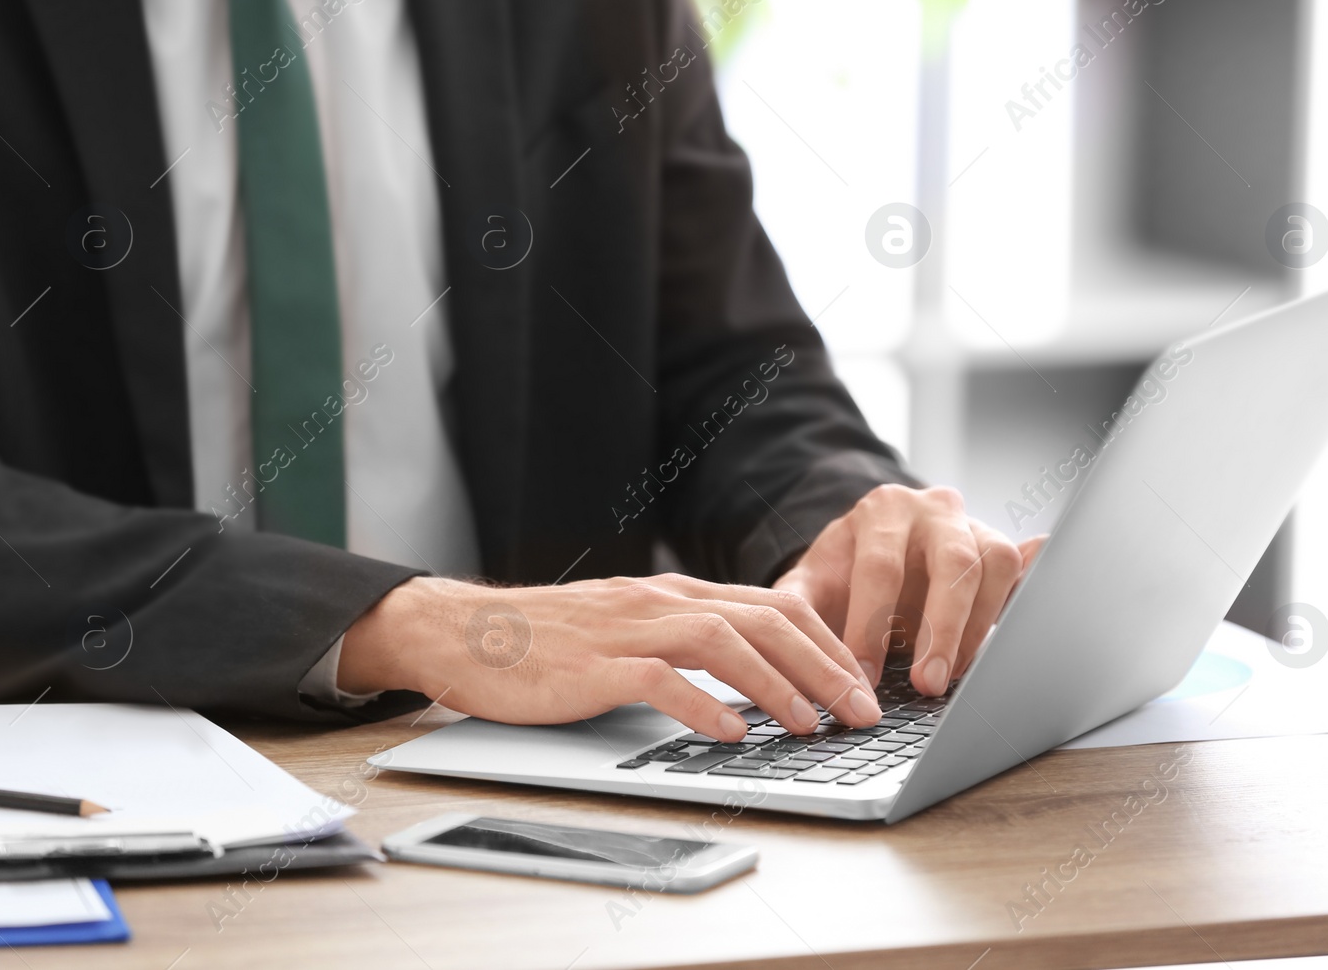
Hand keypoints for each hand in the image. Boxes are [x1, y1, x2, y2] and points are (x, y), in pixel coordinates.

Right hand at [336, 573, 884, 741]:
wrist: (465, 631)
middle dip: (824, 664)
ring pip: (724, 642)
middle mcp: (661, 602)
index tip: (861, 680)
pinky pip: (660, 680)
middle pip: (764, 620)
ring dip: (777, 684)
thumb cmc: (549, 638)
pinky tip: (731, 733)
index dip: (827, 641)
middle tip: (862, 709)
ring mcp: (628, 630)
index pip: (773, 605)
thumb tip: (752, 672)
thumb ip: (686, 638)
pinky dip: (702, 706)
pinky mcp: (595, 665)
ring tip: (811, 723)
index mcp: (676, 593)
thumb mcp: (631, 625)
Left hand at [771, 484, 1045, 696]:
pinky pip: (1025, 566)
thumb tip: (785, 646)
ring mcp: (974, 526)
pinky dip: (1033, 586)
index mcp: (882, 510)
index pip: (881, 567)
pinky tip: (1034, 618)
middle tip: (927, 685)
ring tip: (955, 677)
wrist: (875, 546)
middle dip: (941, 630)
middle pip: (952, 563)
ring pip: (994, 566)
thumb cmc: (843, 572)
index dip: (872, 625)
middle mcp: (934, 510)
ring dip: (979, 627)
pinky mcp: (1000, 551)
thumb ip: (796, 605)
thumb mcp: (810, 582)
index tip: (863, 678)